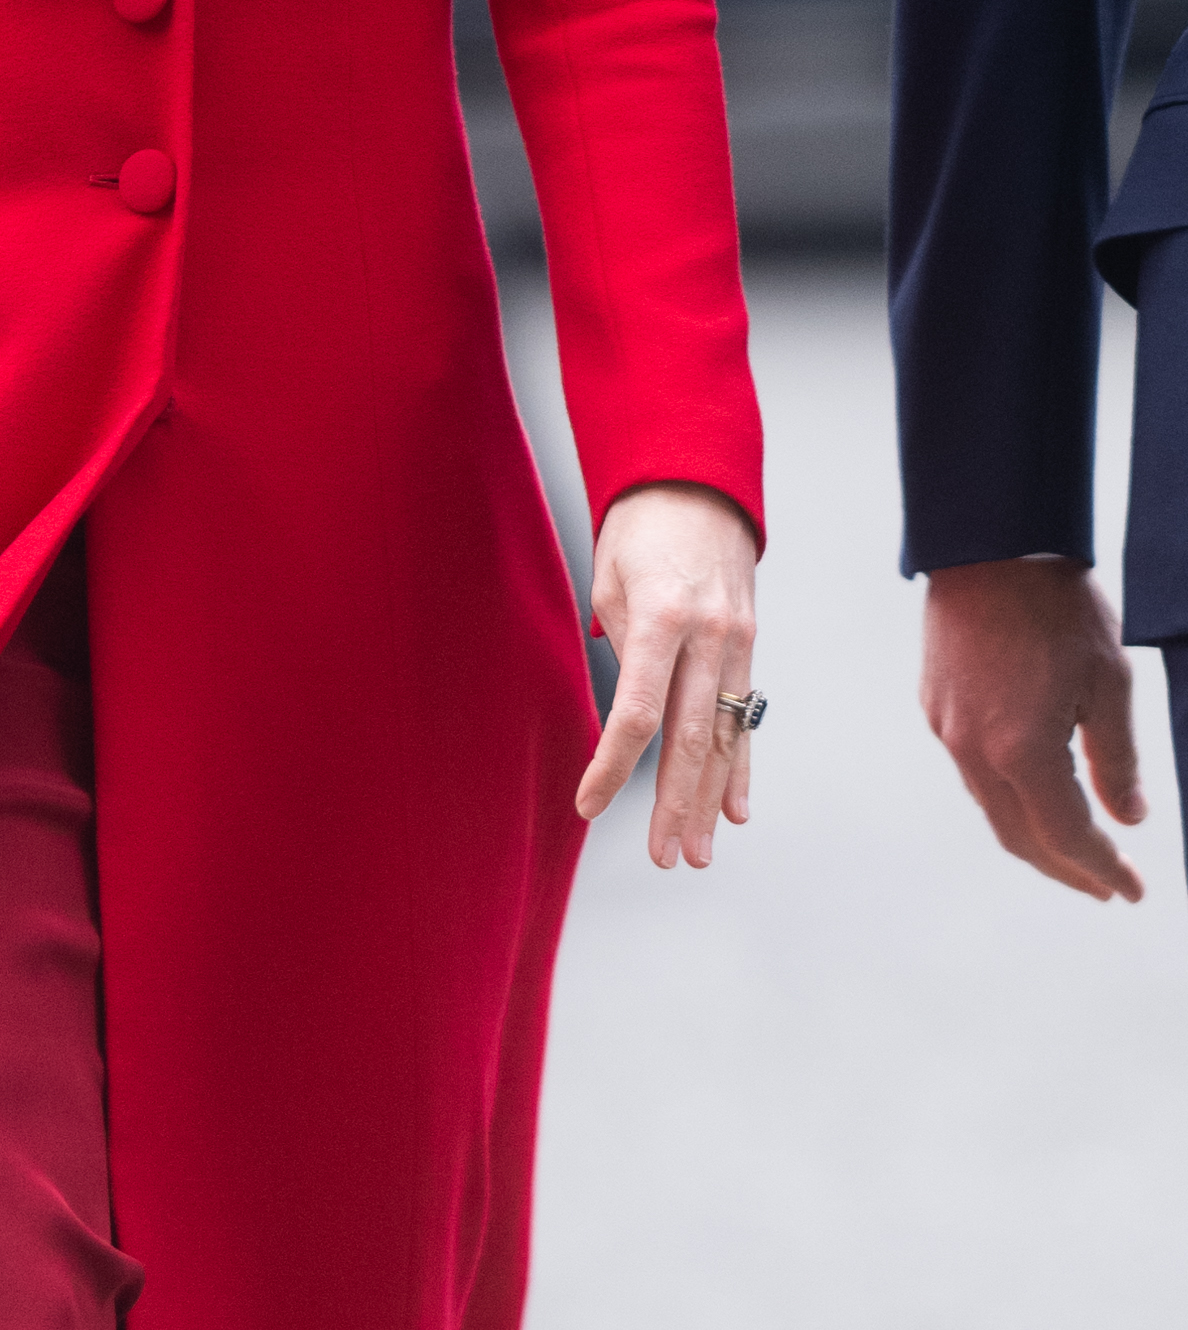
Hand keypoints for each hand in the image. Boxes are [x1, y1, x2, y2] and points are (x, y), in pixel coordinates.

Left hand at [575, 481, 758, 867]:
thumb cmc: (637, 528)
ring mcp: (737, 640)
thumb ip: (620, 647)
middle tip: (666, 858)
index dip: (613, 765)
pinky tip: (735, 809)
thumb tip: (627, 712)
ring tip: (698, 853)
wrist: (697, 480)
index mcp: (659, 616)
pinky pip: (746, 714)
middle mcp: (707, 634)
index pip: (638, 712)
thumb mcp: (609, 578)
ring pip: (724, 735)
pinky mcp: (750, 642)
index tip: (589, 806)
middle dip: (675, 804)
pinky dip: (740, 765)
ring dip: (710, 799)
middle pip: (690, 737)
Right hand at [920, 559, 1145, 902]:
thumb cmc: (1055, 605)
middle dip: (1067, 870)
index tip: (1133, 891)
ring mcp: (946, 728)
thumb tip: (1129, 819)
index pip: (1068, 837)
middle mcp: (973, 750)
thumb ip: (1117, 759)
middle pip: (1021, 838)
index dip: (1103, 870)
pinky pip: (972, 773)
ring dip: (1036, 837)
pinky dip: (1009, 799)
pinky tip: (1034, 790)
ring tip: (1075, 847)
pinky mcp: (934, 705)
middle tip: (1107, 885)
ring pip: (992, 808)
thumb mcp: (1109, 681)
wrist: (986, 543)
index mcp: (1021, 750)